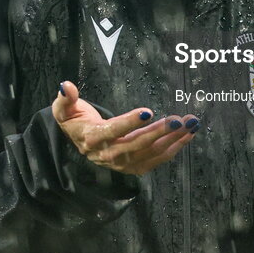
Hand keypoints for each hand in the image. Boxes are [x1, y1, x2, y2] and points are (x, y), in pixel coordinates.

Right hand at [51, 81, 198, 175]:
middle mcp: (107, 154)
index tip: (148, 112)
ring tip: (190, 126)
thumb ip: (65, 98)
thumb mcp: (63, 109)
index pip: (112, 131)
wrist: (78, 140)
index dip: (129, 123)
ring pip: (150, 154)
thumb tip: (66, 86)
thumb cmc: (74, 121)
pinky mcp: (133, 166)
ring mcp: (121, 163)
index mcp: (91, 138)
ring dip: (172, 141)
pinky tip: (186, 137)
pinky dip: (173, 150)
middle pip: (135, 145)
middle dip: (159, 132)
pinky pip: (155, 160)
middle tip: (178, 119)